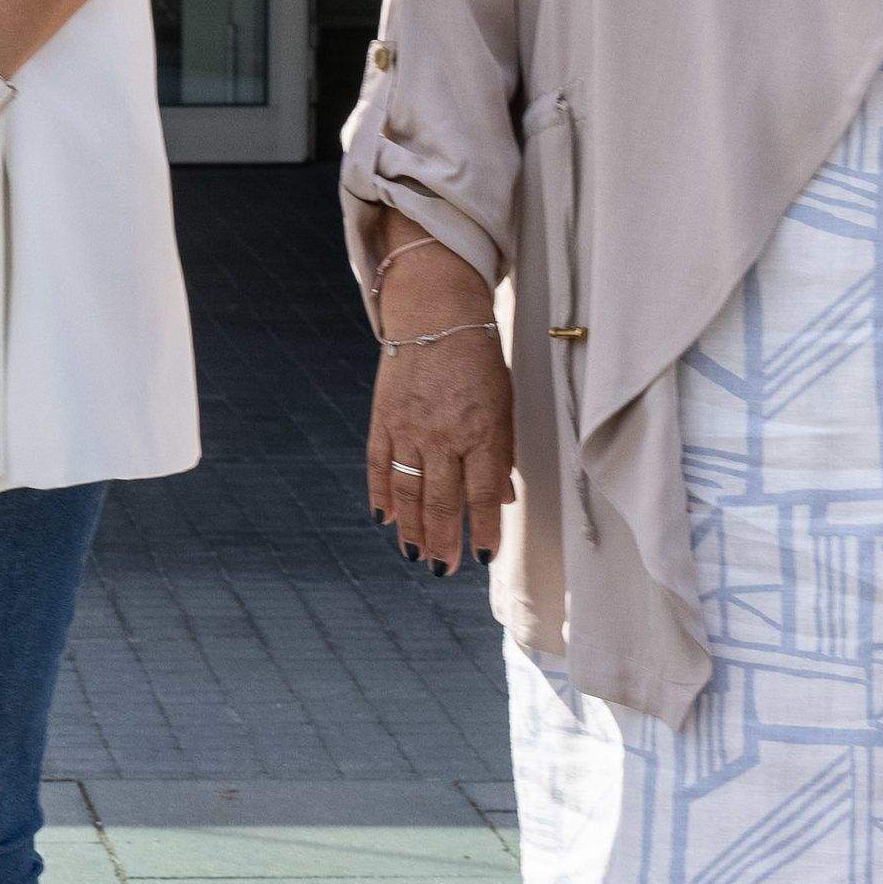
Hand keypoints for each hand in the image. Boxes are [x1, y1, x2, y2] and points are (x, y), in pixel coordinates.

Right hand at [365, 246, 512, 571]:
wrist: (435, 313)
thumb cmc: (478, 360)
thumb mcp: (503, 403)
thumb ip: (502, 452)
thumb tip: (503, 498)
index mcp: (481, 431)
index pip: (482, 494)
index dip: (483, 530)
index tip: (482, 557)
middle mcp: (443, 435)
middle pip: (441, 501)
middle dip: (443, 541)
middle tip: (442, 571)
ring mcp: (409, 429)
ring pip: (408, 492)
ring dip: (412, 529)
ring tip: (415, 556)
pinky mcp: (384, 419)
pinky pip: (379, 466)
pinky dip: (381, 495)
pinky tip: (384, 520)